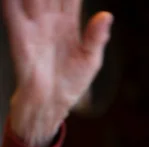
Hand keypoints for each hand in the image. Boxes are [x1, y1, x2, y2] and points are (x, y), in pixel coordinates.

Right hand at [3, 0, 112, 146]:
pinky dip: (12, 2)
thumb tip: (107, 15)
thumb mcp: (90, 59)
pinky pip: (13, 13)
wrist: (52, 104)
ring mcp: (34, 26)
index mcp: (68, 22)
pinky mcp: (21, 38)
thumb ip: (97, 37)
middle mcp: (49, 19)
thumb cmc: (71, 81)